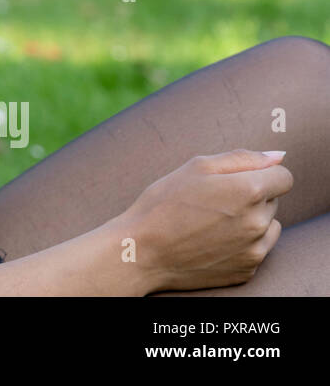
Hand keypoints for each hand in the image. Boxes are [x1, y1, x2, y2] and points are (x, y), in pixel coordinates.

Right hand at [114, 148, 291, 293]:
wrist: (142, 251)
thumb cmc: (164, 203)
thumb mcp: (196, 167)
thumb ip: (242, 158)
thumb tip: (277, 157)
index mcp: (248, 190)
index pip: (284, 176)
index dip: (262, 173)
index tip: (238, 179)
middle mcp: (258, 222)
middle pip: (273, 200)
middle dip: (252, 196)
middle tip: (214, 200)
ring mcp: (255, 249)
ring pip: (269, 225)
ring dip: (251, 220)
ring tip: (214, 222)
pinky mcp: (248, 270)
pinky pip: (257, 248)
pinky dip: (243, 243)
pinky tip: (213, 241)